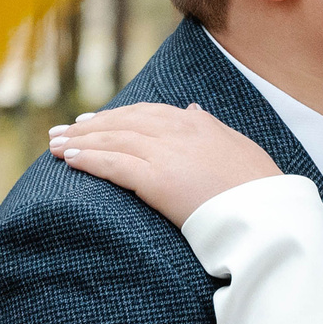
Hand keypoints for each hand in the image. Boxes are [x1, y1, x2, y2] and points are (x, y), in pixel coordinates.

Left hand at [50, 102, 282, 226]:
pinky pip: (114, 164)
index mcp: (198, 124)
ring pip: (113, 140)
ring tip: (53, 145)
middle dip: (89, 126)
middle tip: (61, 131)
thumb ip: (212, 128)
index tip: (93, 120)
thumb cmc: (260, 191)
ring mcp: (167, 153)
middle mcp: (180, 131)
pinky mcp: (158, 179)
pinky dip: (88, 159)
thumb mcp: (239, 149)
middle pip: (123, 122)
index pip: (147, 113)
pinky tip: (68, 159)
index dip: (116, 115)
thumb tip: (193, 109)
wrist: (268, 214)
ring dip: (79, 140)